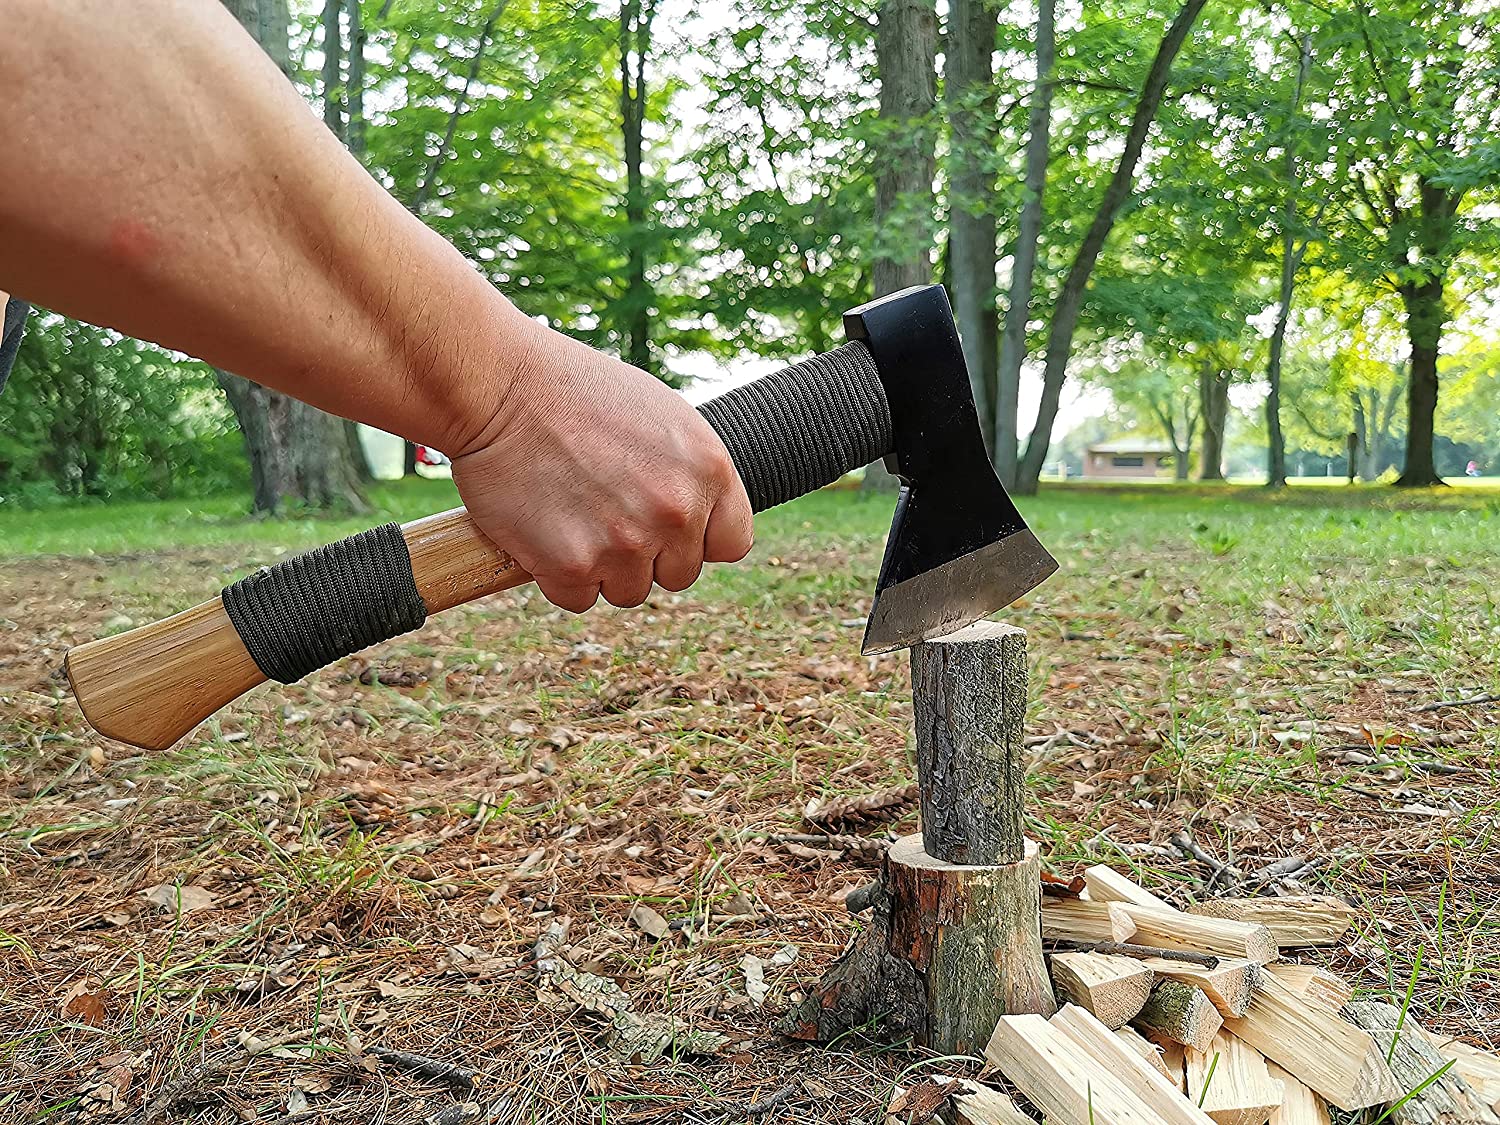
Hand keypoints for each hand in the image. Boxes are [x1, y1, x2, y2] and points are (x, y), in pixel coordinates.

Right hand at [451, 325, 753, 611]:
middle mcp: (676, 511)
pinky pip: (577, 598)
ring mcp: (626, 543)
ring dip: (602, 567)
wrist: (498, 386)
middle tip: (605, 510)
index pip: (732, 543)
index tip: (667, 525)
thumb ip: (691, 472)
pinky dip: (557, 575)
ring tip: (573, 514)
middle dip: (646, 554)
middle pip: (679, 574)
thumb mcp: (662, 416)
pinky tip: (544, 528)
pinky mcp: (572, 565)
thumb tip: (703, 516)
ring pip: (628, 591)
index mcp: (709, 470)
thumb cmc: (576, 392)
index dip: (698, 538)